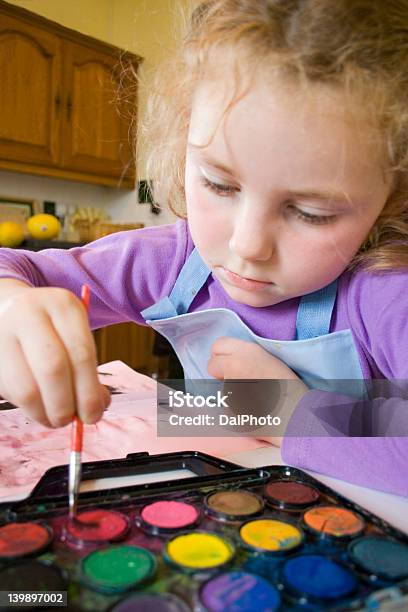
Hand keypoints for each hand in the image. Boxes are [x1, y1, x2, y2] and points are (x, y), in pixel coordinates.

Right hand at [0, 281, 109, 427]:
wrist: (6, 308)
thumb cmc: (50, 330)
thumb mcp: (74, 335)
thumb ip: (87, 369)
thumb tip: (97, 407)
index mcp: (62, 305)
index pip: (81, 353)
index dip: (89, 391)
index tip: (94, 415)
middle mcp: (30, 313)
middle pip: (53, 368)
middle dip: (65, 404)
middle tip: (72, 421)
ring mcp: (3, 332)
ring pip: (26, 387)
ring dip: (44, 413)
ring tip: (54, 419)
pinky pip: (10, 392)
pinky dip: (27, 408)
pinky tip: (37, 406)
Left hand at [208, 337, 307, 445]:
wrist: (295, 415)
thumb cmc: (289, 388)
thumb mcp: (269, 359)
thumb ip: (246, 356)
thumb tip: (228, 360)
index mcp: (246, 352)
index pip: (217, 345)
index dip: (222, 355)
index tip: (230, 362)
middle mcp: (233, 366)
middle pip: (212, 365)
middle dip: (220, 372)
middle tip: (239, 379)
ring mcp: (228, 388)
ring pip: (219, 386)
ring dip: (230, 390)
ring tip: (253, 397)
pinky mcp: (227, 408)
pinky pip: (225, 404)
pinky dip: (234, 406)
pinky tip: (252, 409)